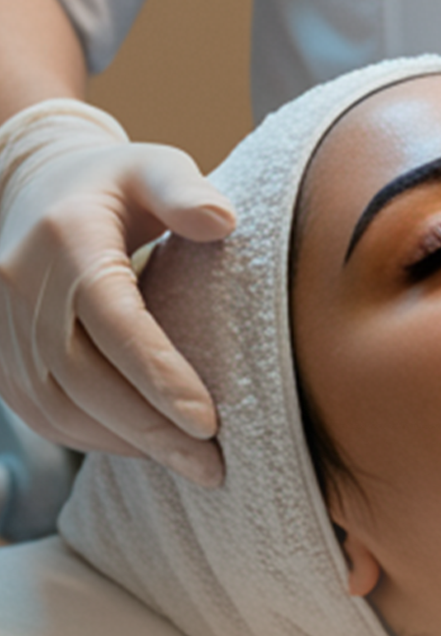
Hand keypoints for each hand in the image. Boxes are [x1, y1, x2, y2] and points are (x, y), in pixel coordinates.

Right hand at [0, 100, 233, 485]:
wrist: (27, 190)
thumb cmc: (112, 187)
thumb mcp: (151, 168)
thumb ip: (184, 190)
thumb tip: (224, 220)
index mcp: (64, 237)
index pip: (114, 320)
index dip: (159, 376)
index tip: (209, 423)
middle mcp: (18, 285)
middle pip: (86, 379)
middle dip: (153, 431)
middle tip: (213, 467)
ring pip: (60, 407)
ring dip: (126, 443)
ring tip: (189, 464)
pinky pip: (43, 412)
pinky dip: (95, 438)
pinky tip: (144, 447)